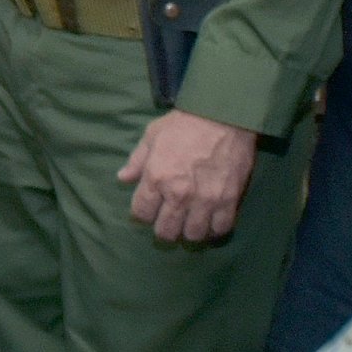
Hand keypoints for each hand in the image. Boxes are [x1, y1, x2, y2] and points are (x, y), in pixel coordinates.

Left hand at [120, 110, 257, 242]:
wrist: (223, 116)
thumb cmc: (184, 123)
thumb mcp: (152, 135)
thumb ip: (137, 160)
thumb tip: (123, 179)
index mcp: (155, 178)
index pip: (141, 213)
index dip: (143, 214)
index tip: (149, 209)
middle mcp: (178, 194)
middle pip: (166, 231)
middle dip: (164, 229)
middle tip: (169, 221)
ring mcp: (205, 200)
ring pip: (193, 235)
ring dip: (189, 232)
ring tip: (190, 223)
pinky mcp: (228, 200)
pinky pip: (220, 228)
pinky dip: (214, 229)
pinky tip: (211, 221)